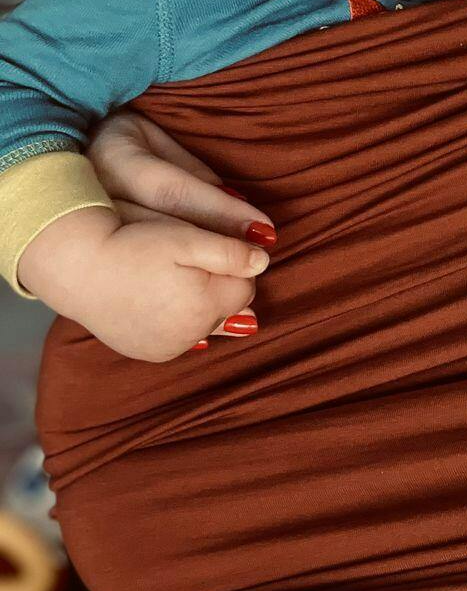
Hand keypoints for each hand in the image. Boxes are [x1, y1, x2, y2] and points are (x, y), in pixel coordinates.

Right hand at [17, 205, 269, 361]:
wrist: (78, 267)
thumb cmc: (134, 245)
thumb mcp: (188, 238)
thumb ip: (232, 252)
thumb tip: (263, 262)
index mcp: (207, 305)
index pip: (248, 286)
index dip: (233, 264)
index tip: (209, 249)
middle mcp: (191, 336)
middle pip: (228, 308)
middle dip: (219, 286)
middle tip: (187, 262)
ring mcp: (167, 348)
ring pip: (205, 325)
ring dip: (200, 306)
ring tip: (175, 282)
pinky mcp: (147, 352)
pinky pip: (179, 338)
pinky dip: (178, 322)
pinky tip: (162, 301)